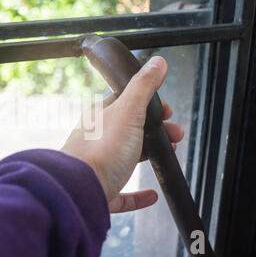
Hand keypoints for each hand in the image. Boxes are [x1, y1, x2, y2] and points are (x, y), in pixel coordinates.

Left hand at [61, 56, 183, 212]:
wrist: (79, 188)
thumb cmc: (101, 149)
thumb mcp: (128, 111)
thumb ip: (143, 87)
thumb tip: (157, 62)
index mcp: (101, 117)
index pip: (127, 104)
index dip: (150, 105)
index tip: (168, 111)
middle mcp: (98, 140)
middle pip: (131, 130)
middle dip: (157, 130)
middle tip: (176, 133)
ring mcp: (98, 167)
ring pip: (127, 158)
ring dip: (149, 155)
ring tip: (170, 153)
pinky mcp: (102, 192)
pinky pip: (122, 193)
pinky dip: (137, 194)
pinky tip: (150, 194)